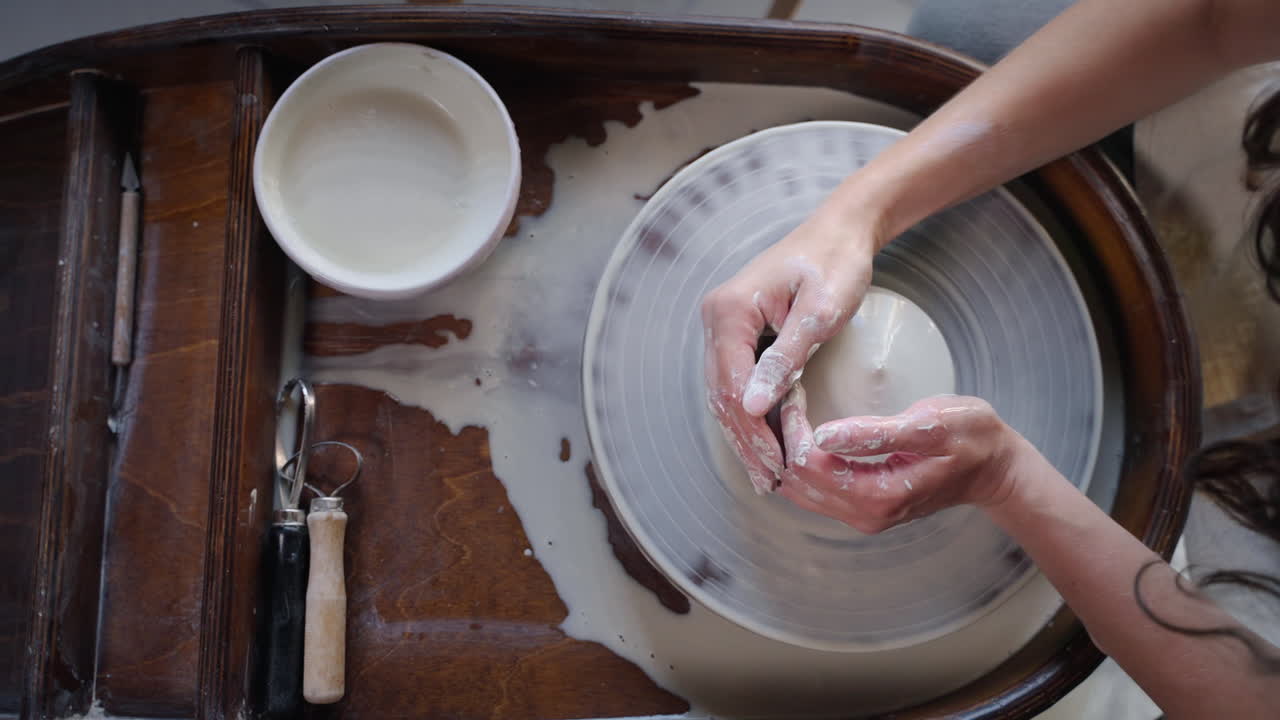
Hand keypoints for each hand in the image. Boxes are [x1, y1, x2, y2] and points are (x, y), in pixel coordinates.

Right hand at [701, 214, 877, 493]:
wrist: (842, 231)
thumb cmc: (836, 264)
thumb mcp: (819, 312)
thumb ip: (785, 358)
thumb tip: (752, 406)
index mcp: (728, 311)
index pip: (731, 383)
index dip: (752, 429)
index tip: (777, 463)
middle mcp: (716, 318)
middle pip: (721, 393)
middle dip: (745, 440)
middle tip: (771, 482)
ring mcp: (724, 325)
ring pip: (726, 392)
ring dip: (745, 434)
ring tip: (767, 474)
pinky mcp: (738, 332)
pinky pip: (738, 381)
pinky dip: (751, 414)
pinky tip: (767, 442)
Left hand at [777, 387, 1022, 532]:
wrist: (995, 469)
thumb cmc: (971, 438)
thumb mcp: (931, 424)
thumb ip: (877, 433)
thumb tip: (823, 436)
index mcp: (877, 496)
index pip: (809, 465)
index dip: (793, 429)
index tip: (792, 391)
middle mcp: (863, 514)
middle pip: (796, 480)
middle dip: (781, 439)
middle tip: (780, 395)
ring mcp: (859, 514)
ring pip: (797, 488)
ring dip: (784, 452)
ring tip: (783, 410)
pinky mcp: (858, 506)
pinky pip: (811, 489)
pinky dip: (795, 463)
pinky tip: (793, 433)